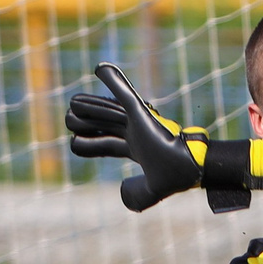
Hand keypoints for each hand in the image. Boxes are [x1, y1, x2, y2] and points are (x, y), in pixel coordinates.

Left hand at [67, 65, 256, 212]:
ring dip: (89, 106)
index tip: (79, 144)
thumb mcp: (152, 192)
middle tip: (72, 122)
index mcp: (136, 147)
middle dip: (83, 124)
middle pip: (100, 123)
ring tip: (73, 103)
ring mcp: (137, 120)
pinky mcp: (141, 112)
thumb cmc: (176, 177)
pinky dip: (113, 81)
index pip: (104, 142)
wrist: (190, 167)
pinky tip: (100, 68)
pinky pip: (124, 94)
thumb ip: (136, 195)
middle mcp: (134, 131)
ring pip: (104, 110)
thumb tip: (121, 189)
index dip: (88, 144)